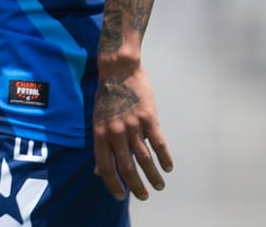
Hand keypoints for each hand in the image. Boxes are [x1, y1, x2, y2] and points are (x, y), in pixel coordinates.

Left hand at [93, 61, 173, 200]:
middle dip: (135, 185)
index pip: (105, 166)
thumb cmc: (107, 94)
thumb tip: (99, 170)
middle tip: (143, 196)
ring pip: (144, 158)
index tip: (120, 196)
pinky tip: (168, 167)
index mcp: (100, 133)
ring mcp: (133, 125)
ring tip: (159, 186)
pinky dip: (164, 157)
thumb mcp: (97, 118)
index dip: (112, 184)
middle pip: (126, 167)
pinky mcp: (149, 117)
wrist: (118, 68)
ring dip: (152, 175)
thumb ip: (101, 144)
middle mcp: (116, 132)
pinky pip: (158, 143)